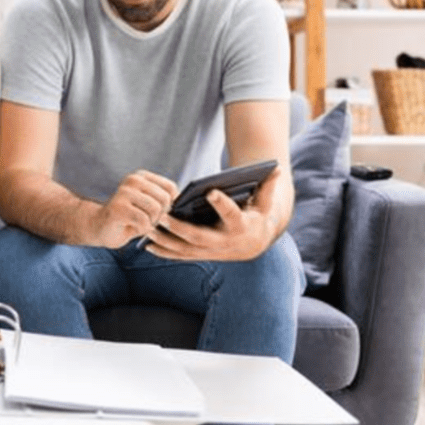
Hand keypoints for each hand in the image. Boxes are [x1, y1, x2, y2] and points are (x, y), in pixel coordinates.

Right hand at [88, 170, 177, 247]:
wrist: (99, 228)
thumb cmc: (128, 218)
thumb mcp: (148, 205)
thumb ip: (164, 200)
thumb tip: (184, 204)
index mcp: (141, 176)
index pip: (171, 188)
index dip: (170, 205)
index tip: (159, 213)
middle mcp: (132, 180)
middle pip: (165, 199)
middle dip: (160, 216)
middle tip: (147, 221)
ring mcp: (124, 193)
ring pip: (155, 210)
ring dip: (151, 223)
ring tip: (139, 223)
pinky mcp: (118, 208)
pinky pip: (144, 222)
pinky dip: (142, 230)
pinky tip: (131, 227)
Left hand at [144, 168, 282, 261]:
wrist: (253, 244)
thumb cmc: (255, 216)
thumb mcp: (264, 202)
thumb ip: (268, 186)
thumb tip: (278, 167)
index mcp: (240, 226)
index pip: (232, 214)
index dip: (223, 203)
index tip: (211, 191)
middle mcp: (223, 242)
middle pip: (200, 236)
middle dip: (180, 228)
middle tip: (164, 215)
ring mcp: (210, 251)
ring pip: (185, 249)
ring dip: (166, 241)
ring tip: (149, 229)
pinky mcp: (200, 255)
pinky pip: (179, 256)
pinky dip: (164, 252)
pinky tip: (147, 245)